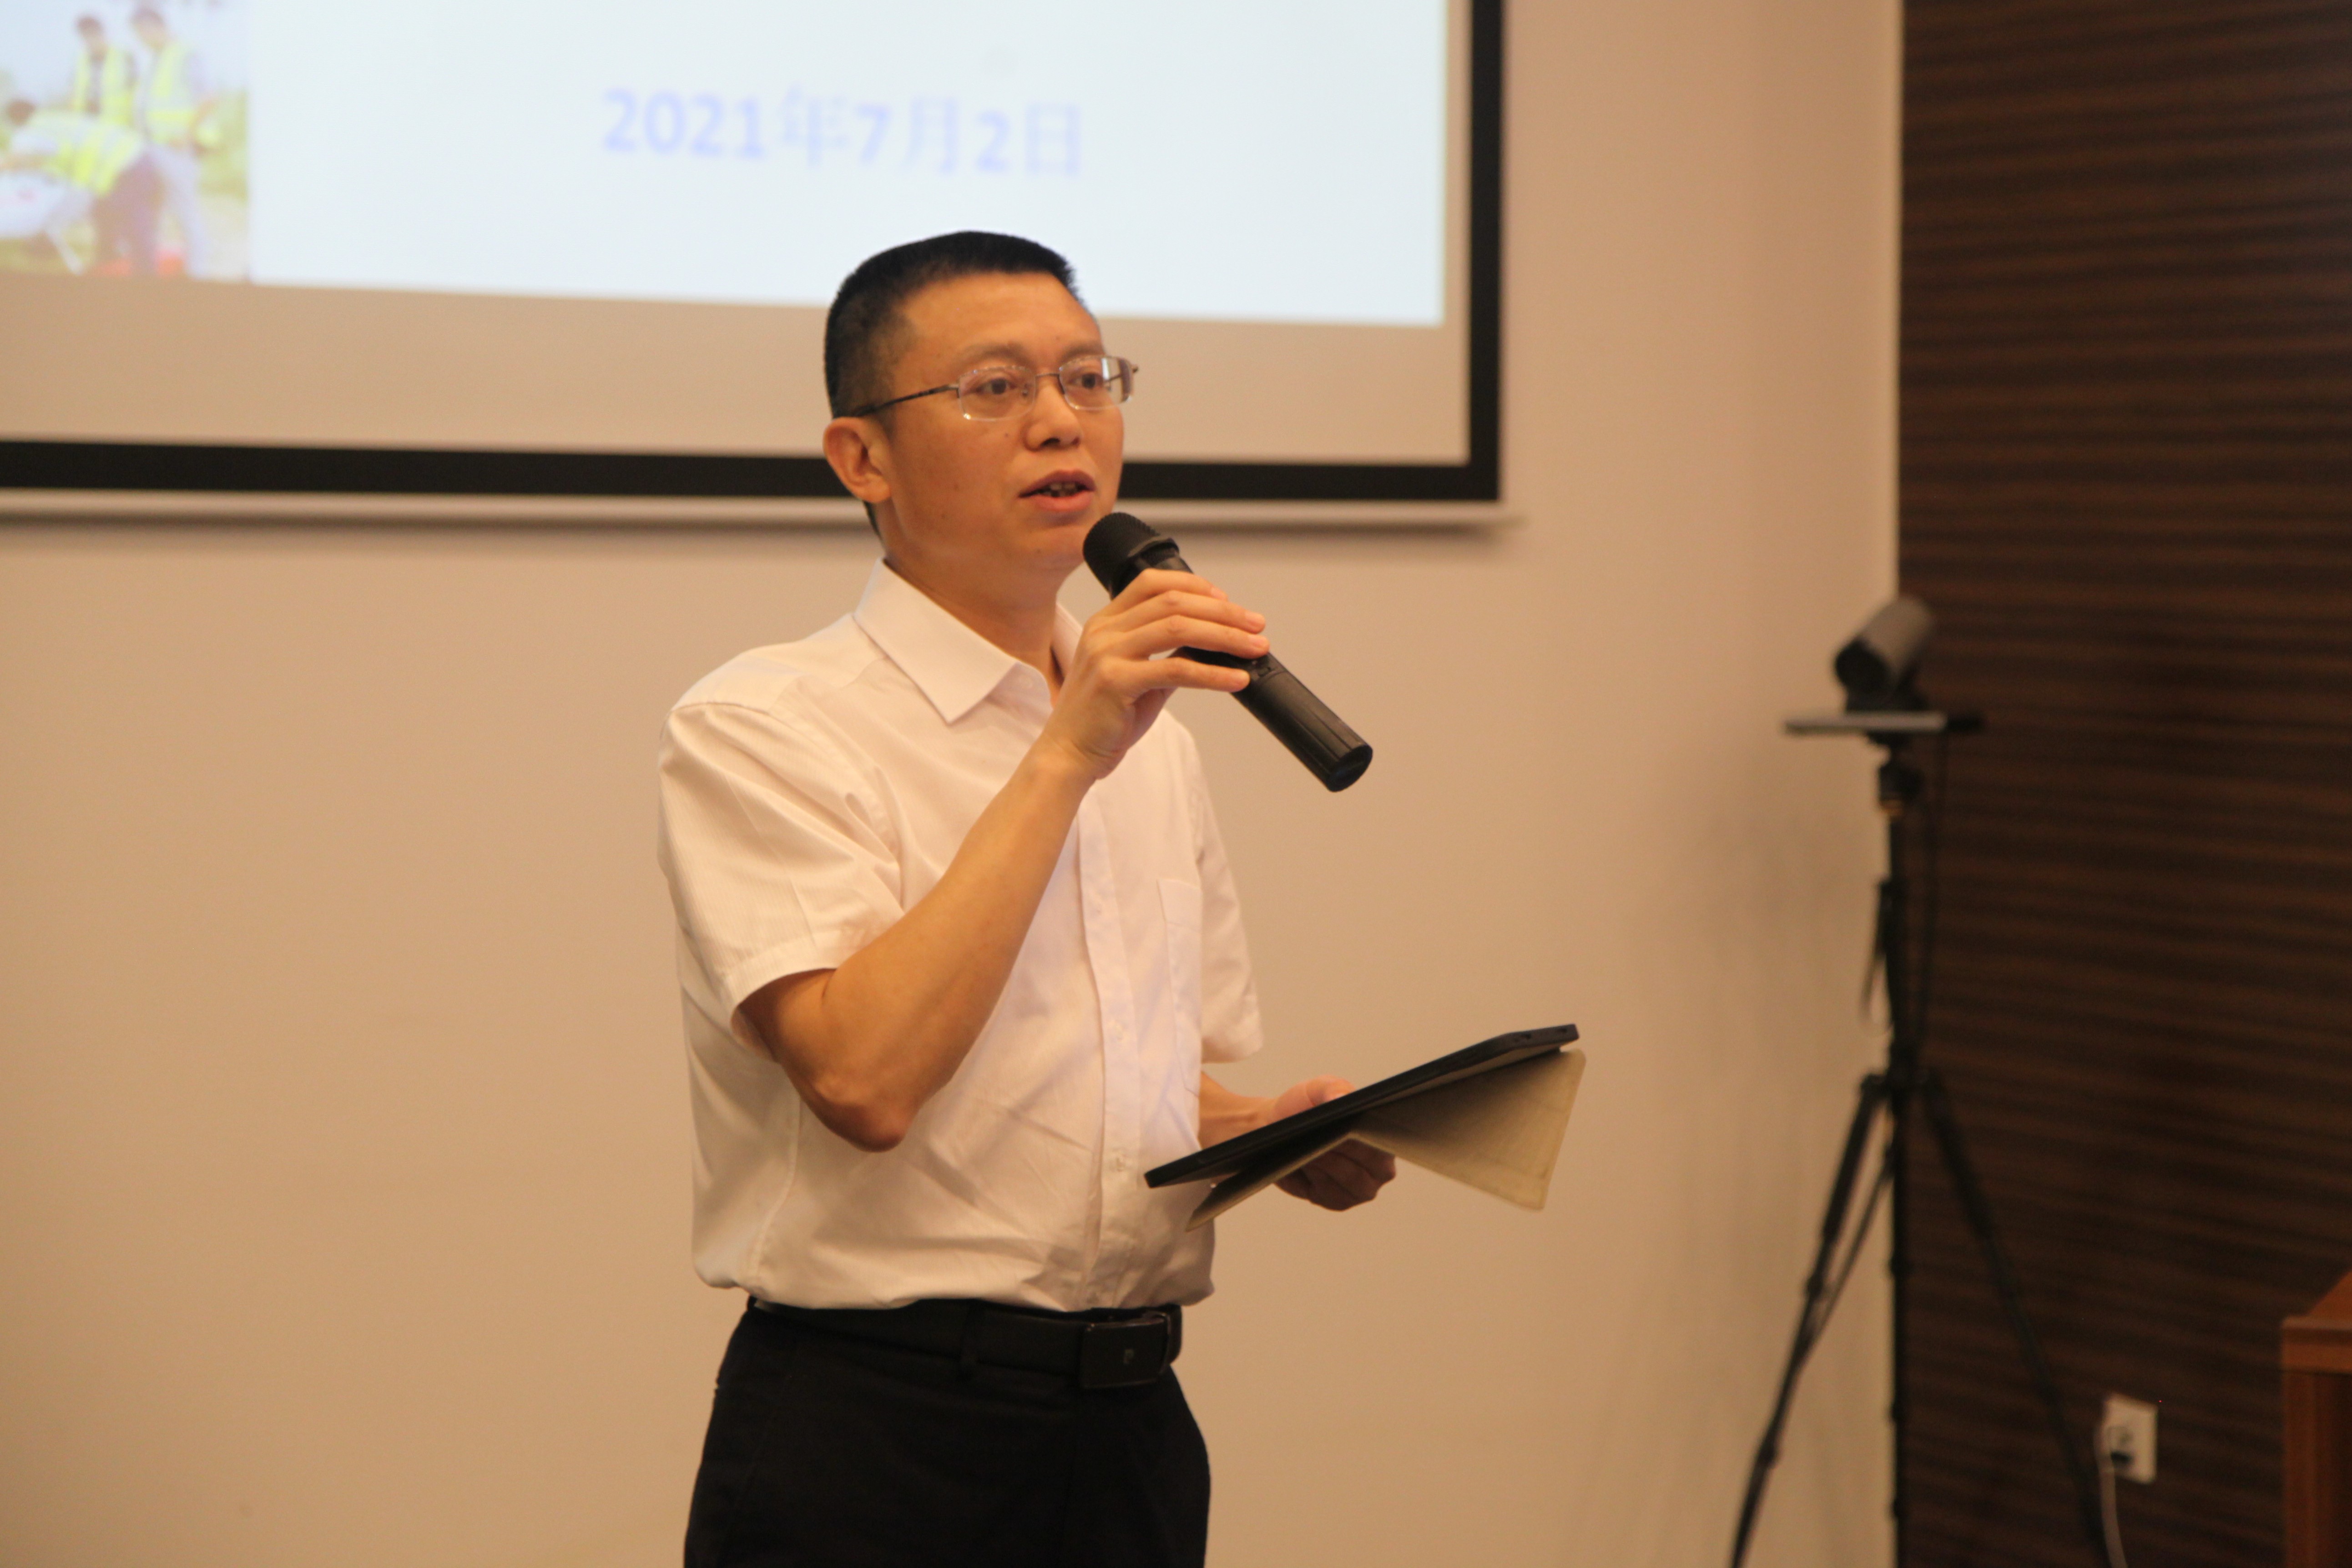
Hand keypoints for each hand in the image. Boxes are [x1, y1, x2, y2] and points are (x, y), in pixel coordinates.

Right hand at [1039, 568, 1266, 778]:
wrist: (1069, 754)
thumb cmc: (1104, 719)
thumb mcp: (1138, 676)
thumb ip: (1167, 656)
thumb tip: (1212, 645)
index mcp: (1106, 622)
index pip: (1153, 583)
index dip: (1196, 586)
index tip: (1228, 602)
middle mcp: (1104, 631)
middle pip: (1173, 602)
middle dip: (1223, 612)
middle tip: (1256, 626)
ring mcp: (1107, 653)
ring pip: (1178, 628)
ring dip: (1225, 637)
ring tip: (1255, 648)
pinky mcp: (1115, 681)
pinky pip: (1176, 669)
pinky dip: (1213, 673)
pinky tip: (1236, 679)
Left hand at [1266, 1076, 1398, 1210]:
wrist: (1276, 1127)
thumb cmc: (1305, 1107)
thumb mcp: (1318, 1089)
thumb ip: (1333, 1088)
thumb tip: (1340, 1099)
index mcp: (1385, 1138)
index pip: (1383, 1146)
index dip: (1364, 1142)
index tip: (1345, 1133)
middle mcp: (1380, 1169)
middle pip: (1366, 1170)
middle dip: (1341, 1156)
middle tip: (1322, 1143)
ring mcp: (1360, 1189)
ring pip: (1347, 1184)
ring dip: (1326, 1166)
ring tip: (1310, 1150)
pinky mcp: (1338, 1202)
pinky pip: (1329, 1195)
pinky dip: (1316, 1179)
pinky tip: (1305, 1165)